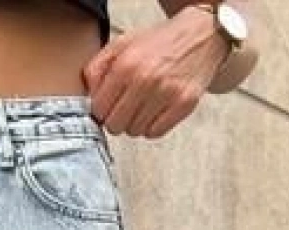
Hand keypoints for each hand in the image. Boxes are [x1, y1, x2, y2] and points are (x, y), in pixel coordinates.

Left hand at [82, 9, 231, 139]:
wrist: (200, 36)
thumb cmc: (158, 43)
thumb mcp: (122, 45)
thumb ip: (98, 68)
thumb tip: (88, 95)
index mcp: (126, 64)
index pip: (99, 110)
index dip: (101, 110)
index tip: (108, 105)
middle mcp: (146, 80)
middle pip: (115, 125)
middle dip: (116, 119)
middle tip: (125, 107)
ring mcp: (166, 93)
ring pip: (134, 132)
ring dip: (135, 123)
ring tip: (142, 105)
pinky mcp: (183, 105)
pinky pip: (155, 133)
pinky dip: (152, 126)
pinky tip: (155, 111)